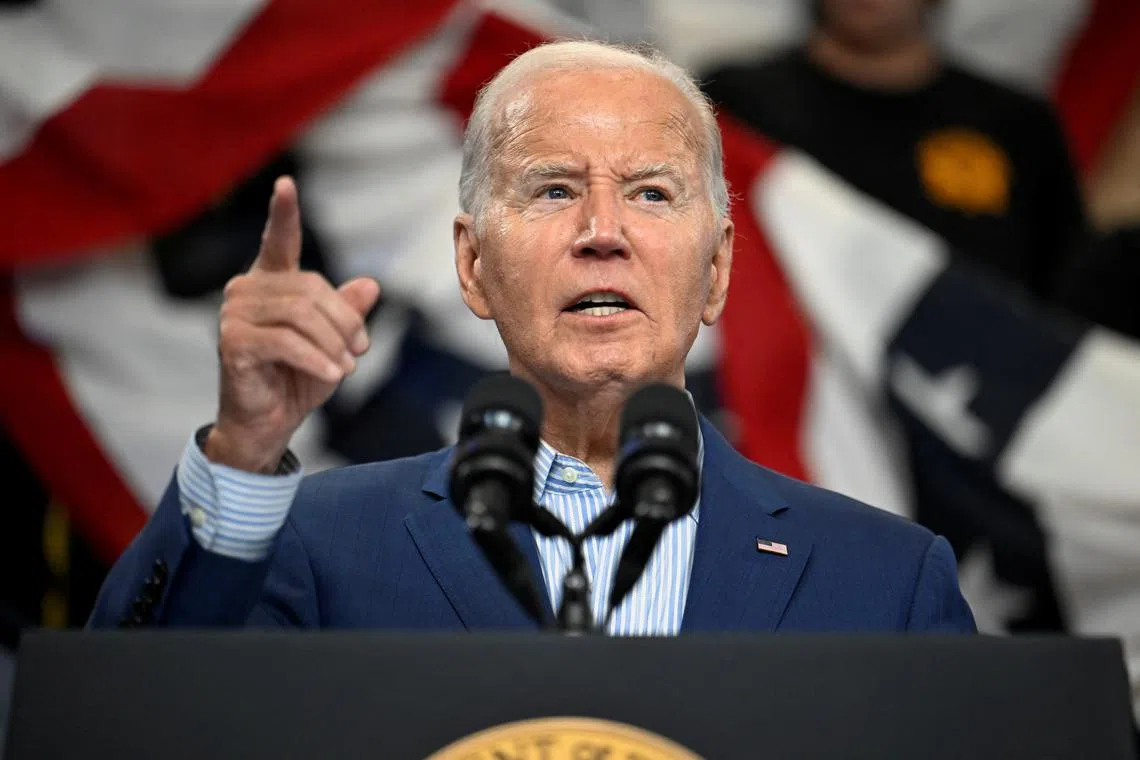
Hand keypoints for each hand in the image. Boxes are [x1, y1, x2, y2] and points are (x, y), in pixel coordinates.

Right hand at [206, 176, 380, 472]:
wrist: (268, 422)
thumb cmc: (297, 378)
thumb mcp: (333, 343)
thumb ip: (346, 312)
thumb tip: (370, 285)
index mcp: (271, 282)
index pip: (279, 241)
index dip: (283, 213)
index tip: (285, 183)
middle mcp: (246, 291)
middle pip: (311, 289)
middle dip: (345, 322)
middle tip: (360, 351)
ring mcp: (234, 315)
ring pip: (302, 316)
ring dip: (333, 344)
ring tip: (345, 368)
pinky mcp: (233, 342)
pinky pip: (287, 343)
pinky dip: (317, 359)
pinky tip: (332, 375)